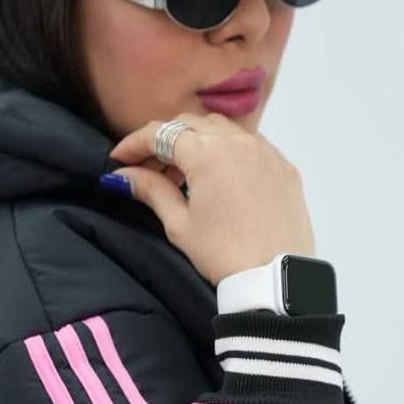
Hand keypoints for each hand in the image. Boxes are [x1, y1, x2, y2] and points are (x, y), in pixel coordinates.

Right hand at [106, 111, 316, 285]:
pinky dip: (228, 153)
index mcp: (206, 153)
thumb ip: (151, 191)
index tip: (119, 159)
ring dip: (197, 143)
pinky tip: (220, 180)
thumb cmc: (225, 256)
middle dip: (165, 140)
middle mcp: (237, 141)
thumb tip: (125, 176)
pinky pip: (250, 146)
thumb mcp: (180, 225)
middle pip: (190, 124)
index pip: (160, 133)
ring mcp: (264, 151)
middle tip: (148, 169)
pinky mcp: (283, 166)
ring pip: (222, 129)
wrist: (275, 278)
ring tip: (184, 176)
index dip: (134, 144)